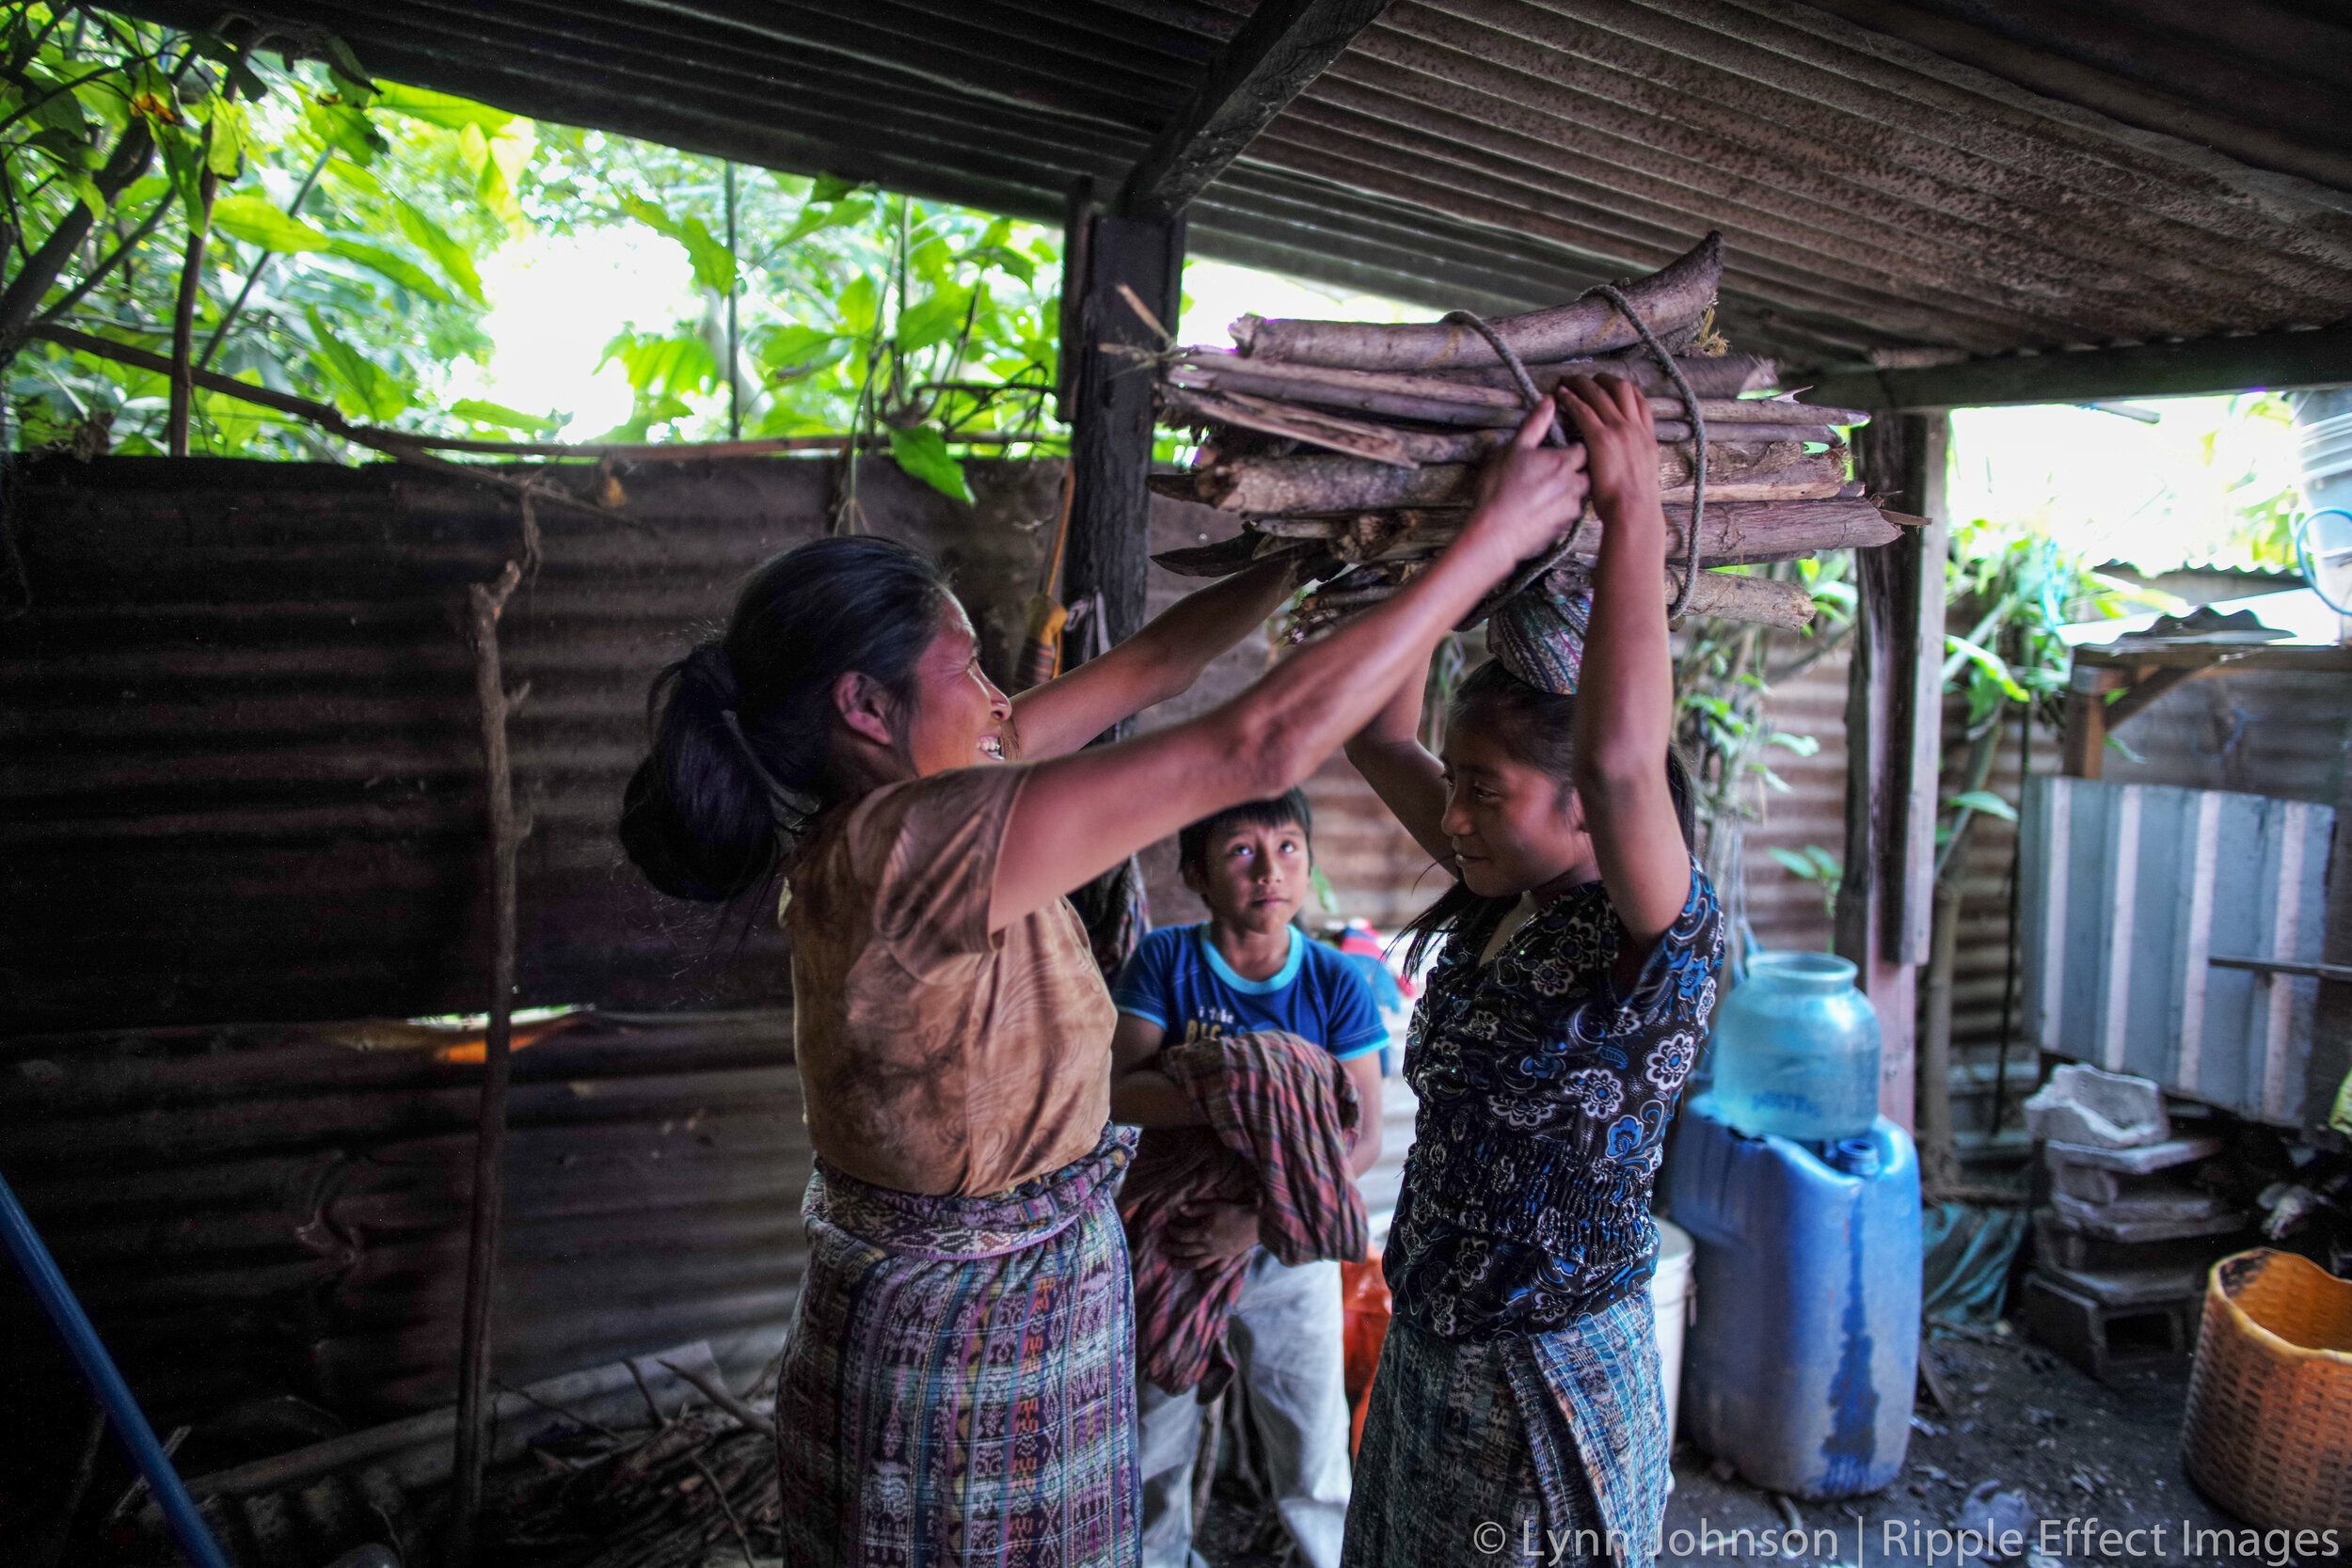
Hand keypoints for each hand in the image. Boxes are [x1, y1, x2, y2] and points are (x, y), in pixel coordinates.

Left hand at [1163, 1198, 1259, 1269]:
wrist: (1256, 1224)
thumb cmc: (1235, 1212)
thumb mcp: (1214, 1206)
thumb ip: (1196, 1209)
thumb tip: (1180, 1209)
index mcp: (1204, 1234)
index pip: (1182, 1235)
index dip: (1173, 1231)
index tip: (1168, 1227)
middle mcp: (1208, 1247)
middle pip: (1186, 1251)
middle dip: (1172, 1249)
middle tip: (1162, 1247)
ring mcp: (1218, 1255)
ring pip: (1197, 1263)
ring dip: (1184, 1264)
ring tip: (1173, 1263)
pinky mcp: (1228, 1258)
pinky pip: (1216, 1269)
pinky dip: (1209, 1274)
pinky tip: (1203, 1277)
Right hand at [1460, 397, 1588, 565]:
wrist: (1495, 532)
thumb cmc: (1500, 490)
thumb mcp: (1514, 449)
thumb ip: (1535, 424)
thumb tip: (1548, 402)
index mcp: (1564, 461)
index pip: (1582, 448)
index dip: (1571, 448)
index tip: (1559, 450)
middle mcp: (1574, 485)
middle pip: (1585, 472)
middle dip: (1573, 471)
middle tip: (1549, 472)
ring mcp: (1571, 509)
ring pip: (1578, 494)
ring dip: (1567, 490)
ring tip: (1543, 492)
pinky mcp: (1564, 528)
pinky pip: (1569, 514)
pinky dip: (1559, 509)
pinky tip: (1540, 509)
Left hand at [1555, 374, 1661, 523]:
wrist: (1634, 510)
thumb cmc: (1635, 503)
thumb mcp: (1643, 476)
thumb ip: (1634, 461)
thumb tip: (1624, 461)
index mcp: (1647, 437)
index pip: (1640, 402)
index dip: (1626, 390)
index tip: (1614, 386)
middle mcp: (1635, 428)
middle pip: (1622, 389)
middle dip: (1603, 379)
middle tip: (1589, 377)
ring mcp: (1619, 430)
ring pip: (1601, 394)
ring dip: (1584, 383)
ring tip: (1570, 380)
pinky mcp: (1601, 437)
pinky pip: (1583, 409)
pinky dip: (1572, 398)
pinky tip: (1562, 394)